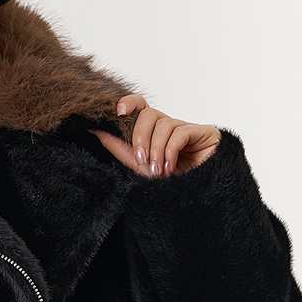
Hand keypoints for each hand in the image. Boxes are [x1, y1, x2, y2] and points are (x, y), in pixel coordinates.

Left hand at [89, 96, 220, 177]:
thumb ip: (120, 148)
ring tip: (158, 171)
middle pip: (149, 113)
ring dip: (156, 150)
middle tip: (141, 160)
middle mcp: (170, 126)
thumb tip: (97, 130)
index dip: (130, 103)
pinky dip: (170, 151)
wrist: (198, 198)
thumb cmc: (171, 183)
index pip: (141, 106)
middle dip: (140, 137)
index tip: (119, 112)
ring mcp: (187, 128)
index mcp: (155, 132)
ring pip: (164, 124)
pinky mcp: (205, 133)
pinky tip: (170, 168)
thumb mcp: (139, 166)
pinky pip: (180, 132)